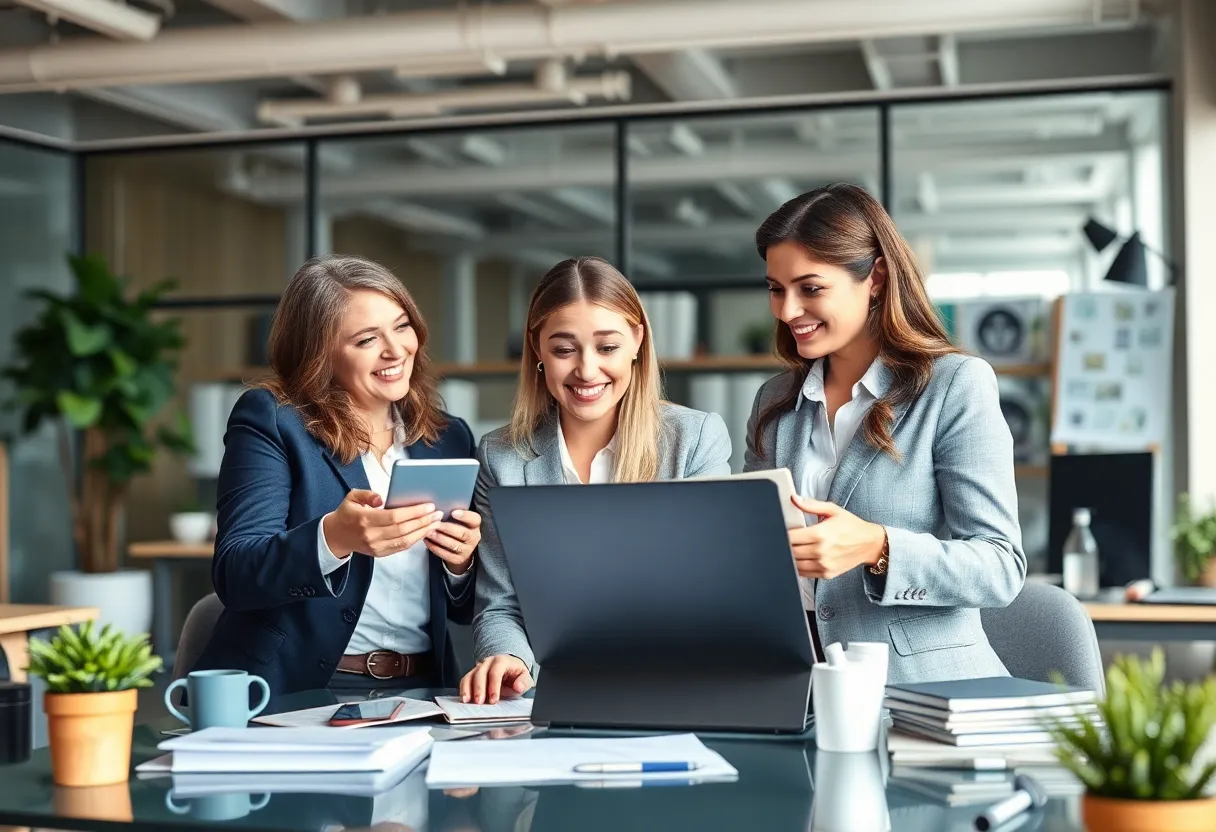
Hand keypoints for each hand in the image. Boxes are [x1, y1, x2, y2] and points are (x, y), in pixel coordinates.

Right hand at [322, 489, 442, 557]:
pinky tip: (425, 531)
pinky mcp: (379, 553)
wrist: (336, 536)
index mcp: (365, 519)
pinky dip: (415, 540)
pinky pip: (401, 547)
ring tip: (435, 522)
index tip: (428, 506)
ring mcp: (376, 547)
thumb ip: (367, 495)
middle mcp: (371, 535)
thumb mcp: (352, 497)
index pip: (394, 516)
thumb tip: (381, 498)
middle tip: (437, 513)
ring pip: (405, 541)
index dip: (414, 512)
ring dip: (423, 532)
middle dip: (423, 521)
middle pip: (403, 529)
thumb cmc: (347, 513)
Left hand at [425, 509, 481, 574]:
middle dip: (447, 528)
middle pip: (463, 533)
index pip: (474, 519)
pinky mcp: (458, 559)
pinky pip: (446, 554)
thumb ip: (452, 514)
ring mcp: (467, 550)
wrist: (460, 549)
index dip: (465, 516)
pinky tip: (427, 541)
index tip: (453, 512)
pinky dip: (435, 547)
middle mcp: (474, 538)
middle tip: (435, 524)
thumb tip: (438, 508)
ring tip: (429, 532)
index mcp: (475, 525)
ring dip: (440, 538)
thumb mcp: (459, 520)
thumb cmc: (457, 528)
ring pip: (454, 545)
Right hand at [459, 654, 534, 703]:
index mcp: (502, 661)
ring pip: (470, 676)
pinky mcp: (473, 674)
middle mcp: (489, 662)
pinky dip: (463, 689)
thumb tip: (518, 686)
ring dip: (468, 689)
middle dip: (479, 689)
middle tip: (479, 702)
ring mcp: (479, 667)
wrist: (510, 668)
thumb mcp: (525, 677)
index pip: (496, 672)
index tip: (493, 699)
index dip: (494, 686)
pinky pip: (465, 680)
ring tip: (467, 701)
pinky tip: (464, 699)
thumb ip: (523, 682)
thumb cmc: (516, 674)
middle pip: (480, 673)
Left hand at [787, 495, 885, 579]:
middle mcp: (821, 551)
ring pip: (795, 564)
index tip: (781, 530)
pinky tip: (801, 558)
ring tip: (793, 548)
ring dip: (790, 557)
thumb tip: (794, 499)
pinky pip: (805, 573)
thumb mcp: (832, 510)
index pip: (791, 537)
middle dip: (785, 545)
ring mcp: (824, 565)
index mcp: (820, 534)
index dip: (783, 533)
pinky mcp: (827, 574)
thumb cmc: (852, 526)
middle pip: (791, 551)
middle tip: (785, 539)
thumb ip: (811, 505)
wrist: (869, 543)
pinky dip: (799, 567)